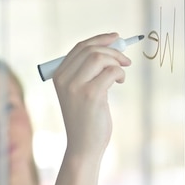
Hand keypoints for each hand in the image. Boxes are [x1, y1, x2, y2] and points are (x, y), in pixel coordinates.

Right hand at [52, 33, 131, 158]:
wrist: (83, 146)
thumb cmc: (86, 119)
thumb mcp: (80, 92)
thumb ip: (88, 72)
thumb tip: (111, 46)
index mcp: (58, 76)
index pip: (79, 48)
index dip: (99, 39)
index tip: (116, 38)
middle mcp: (64, 79)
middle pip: (90, 50)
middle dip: (112, 50)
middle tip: (126, 60)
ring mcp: (75, 87)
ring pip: (100, 57)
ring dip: (116, 62)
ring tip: (121, 75)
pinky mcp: (90, 95)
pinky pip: (110, 72)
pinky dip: (120, 73)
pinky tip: (119, 82)